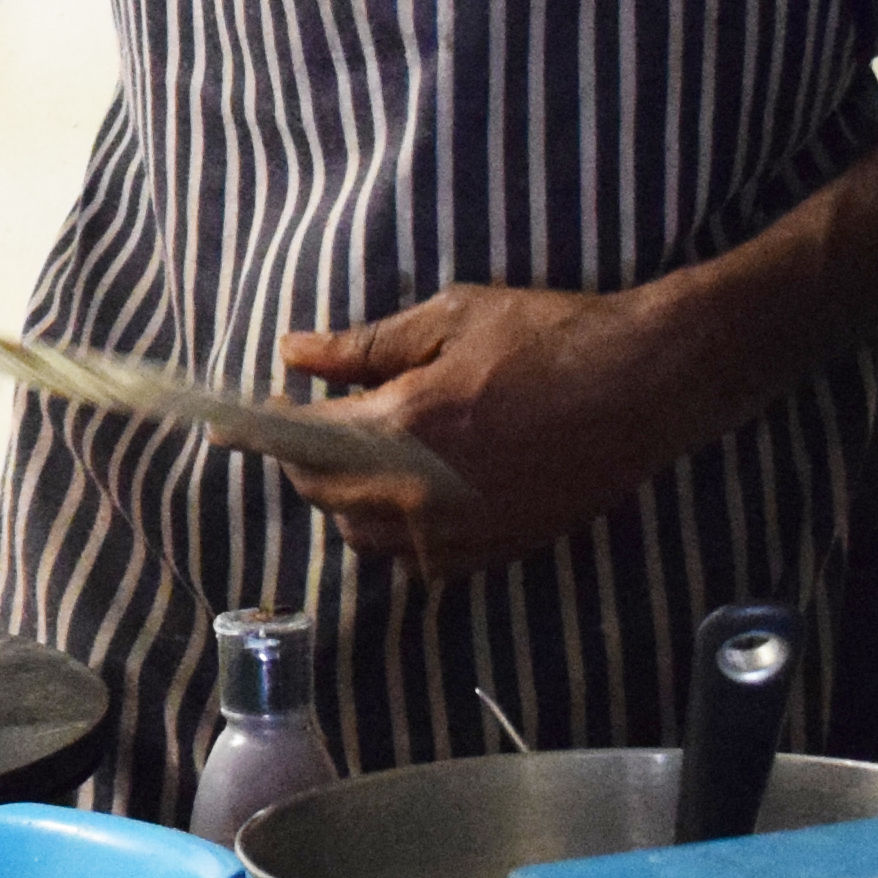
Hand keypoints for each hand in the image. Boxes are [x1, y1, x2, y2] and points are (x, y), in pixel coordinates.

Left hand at [275, 283, 752, 587]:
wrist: (645, 383)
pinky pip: (418, 558)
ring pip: (367, 536)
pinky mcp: (495, 550)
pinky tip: (415, 489)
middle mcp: (422, 493)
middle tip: (309, 425)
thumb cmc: (550, 337)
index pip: (299, 445)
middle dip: (304, 463)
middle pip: (324, 497)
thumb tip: (296, 352)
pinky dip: (399, 530)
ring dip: (348, 500)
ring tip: (363, 455)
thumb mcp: (449, 319)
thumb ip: (363, 347)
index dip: (259, 433)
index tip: (231, 426)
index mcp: (402, 427)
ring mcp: (460, 531)